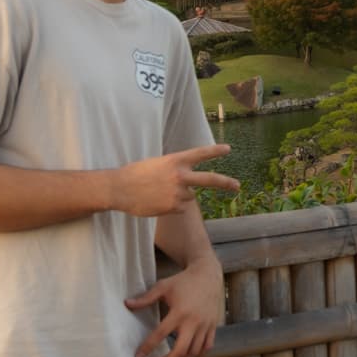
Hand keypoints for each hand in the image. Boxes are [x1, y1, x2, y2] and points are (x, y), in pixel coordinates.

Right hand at [110, 145, 238, 217]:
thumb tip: (188, 184)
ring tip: (159, 193)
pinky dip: (172, 206)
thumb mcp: (157, 164)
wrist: (119, 189)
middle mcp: (180, 176)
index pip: (200, 154)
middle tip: (237, 186)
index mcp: (175, 160)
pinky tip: (157, 201)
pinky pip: (180, 207)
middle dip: (225, 183)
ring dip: (179, 196)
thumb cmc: (136, 174)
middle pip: (209, 180)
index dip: (215, 151)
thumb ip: (175, 170)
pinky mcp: (173, 207)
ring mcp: (178, 192)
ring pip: (189, 196)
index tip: (228, 150)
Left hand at [126, 254, 222, 356]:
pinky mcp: (213, 326)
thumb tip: (127, 304)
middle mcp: (194, 321)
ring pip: (194, 352)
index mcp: (179, 312)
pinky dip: (197, 354)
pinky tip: (187, 353)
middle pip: (180, 350)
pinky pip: (206, 347)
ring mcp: (205, 325)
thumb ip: (145, 299)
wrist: (208, 274)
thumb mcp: (162, 287)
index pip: (160, 334)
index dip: (147, 347)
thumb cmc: (183, 281)